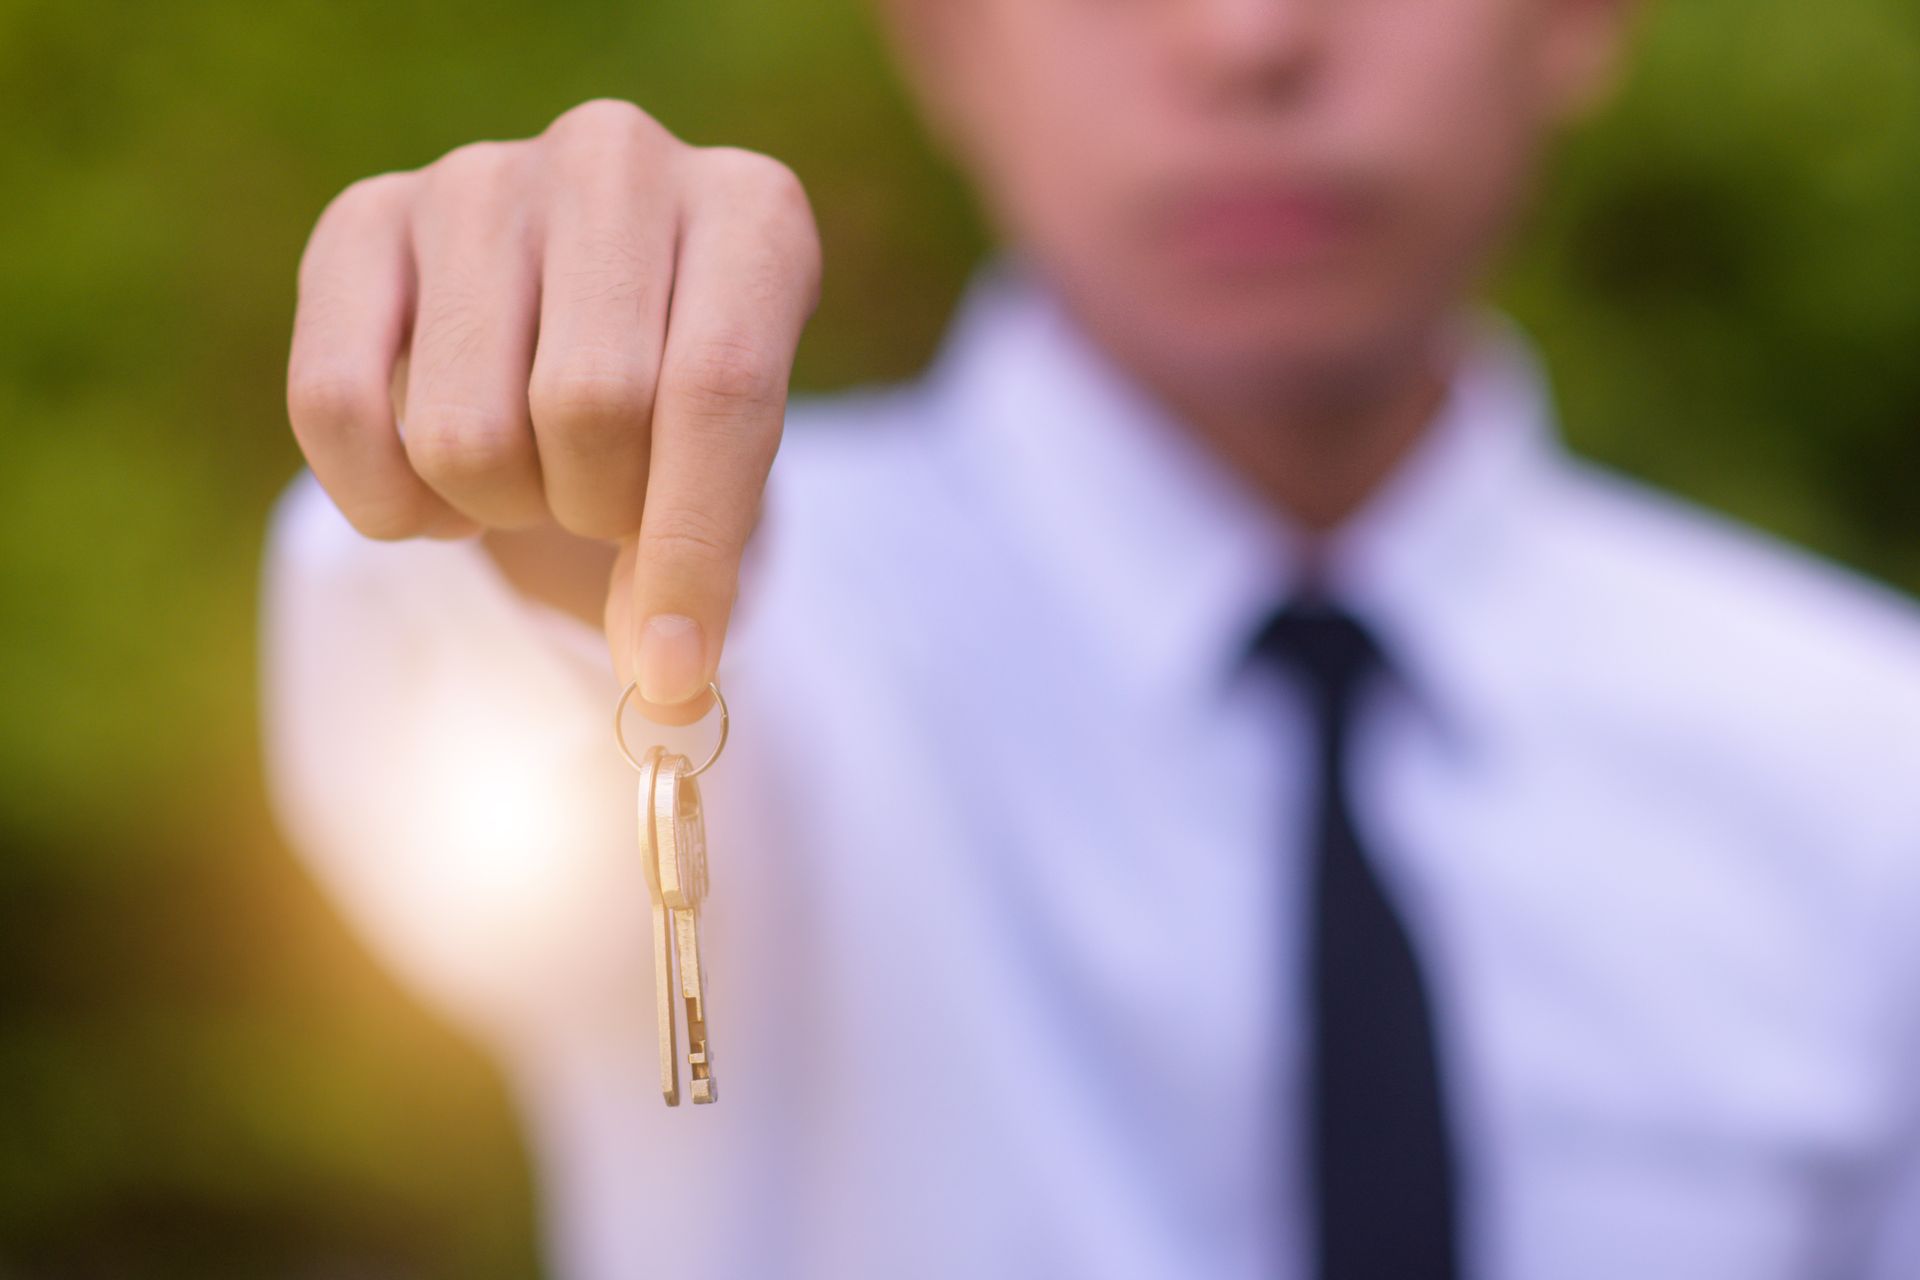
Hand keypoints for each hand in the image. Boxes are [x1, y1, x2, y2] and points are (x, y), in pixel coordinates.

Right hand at [287, 99, 821, 722]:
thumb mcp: (728, 461)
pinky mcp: (363, 216)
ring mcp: (481, 177)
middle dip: (597, 510)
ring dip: (495, 506)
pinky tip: (430, 489)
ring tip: (527, 475)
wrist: (589, 309)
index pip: (718, 392)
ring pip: (463, 427)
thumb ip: (702, 557)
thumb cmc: (684, 398)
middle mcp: (617, 162)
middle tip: (600, 505)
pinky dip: (383, 500)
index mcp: (751, 212)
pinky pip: (332, 407)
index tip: (674, 672)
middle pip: (590, 409)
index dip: (692, 551)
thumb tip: (661, 686)